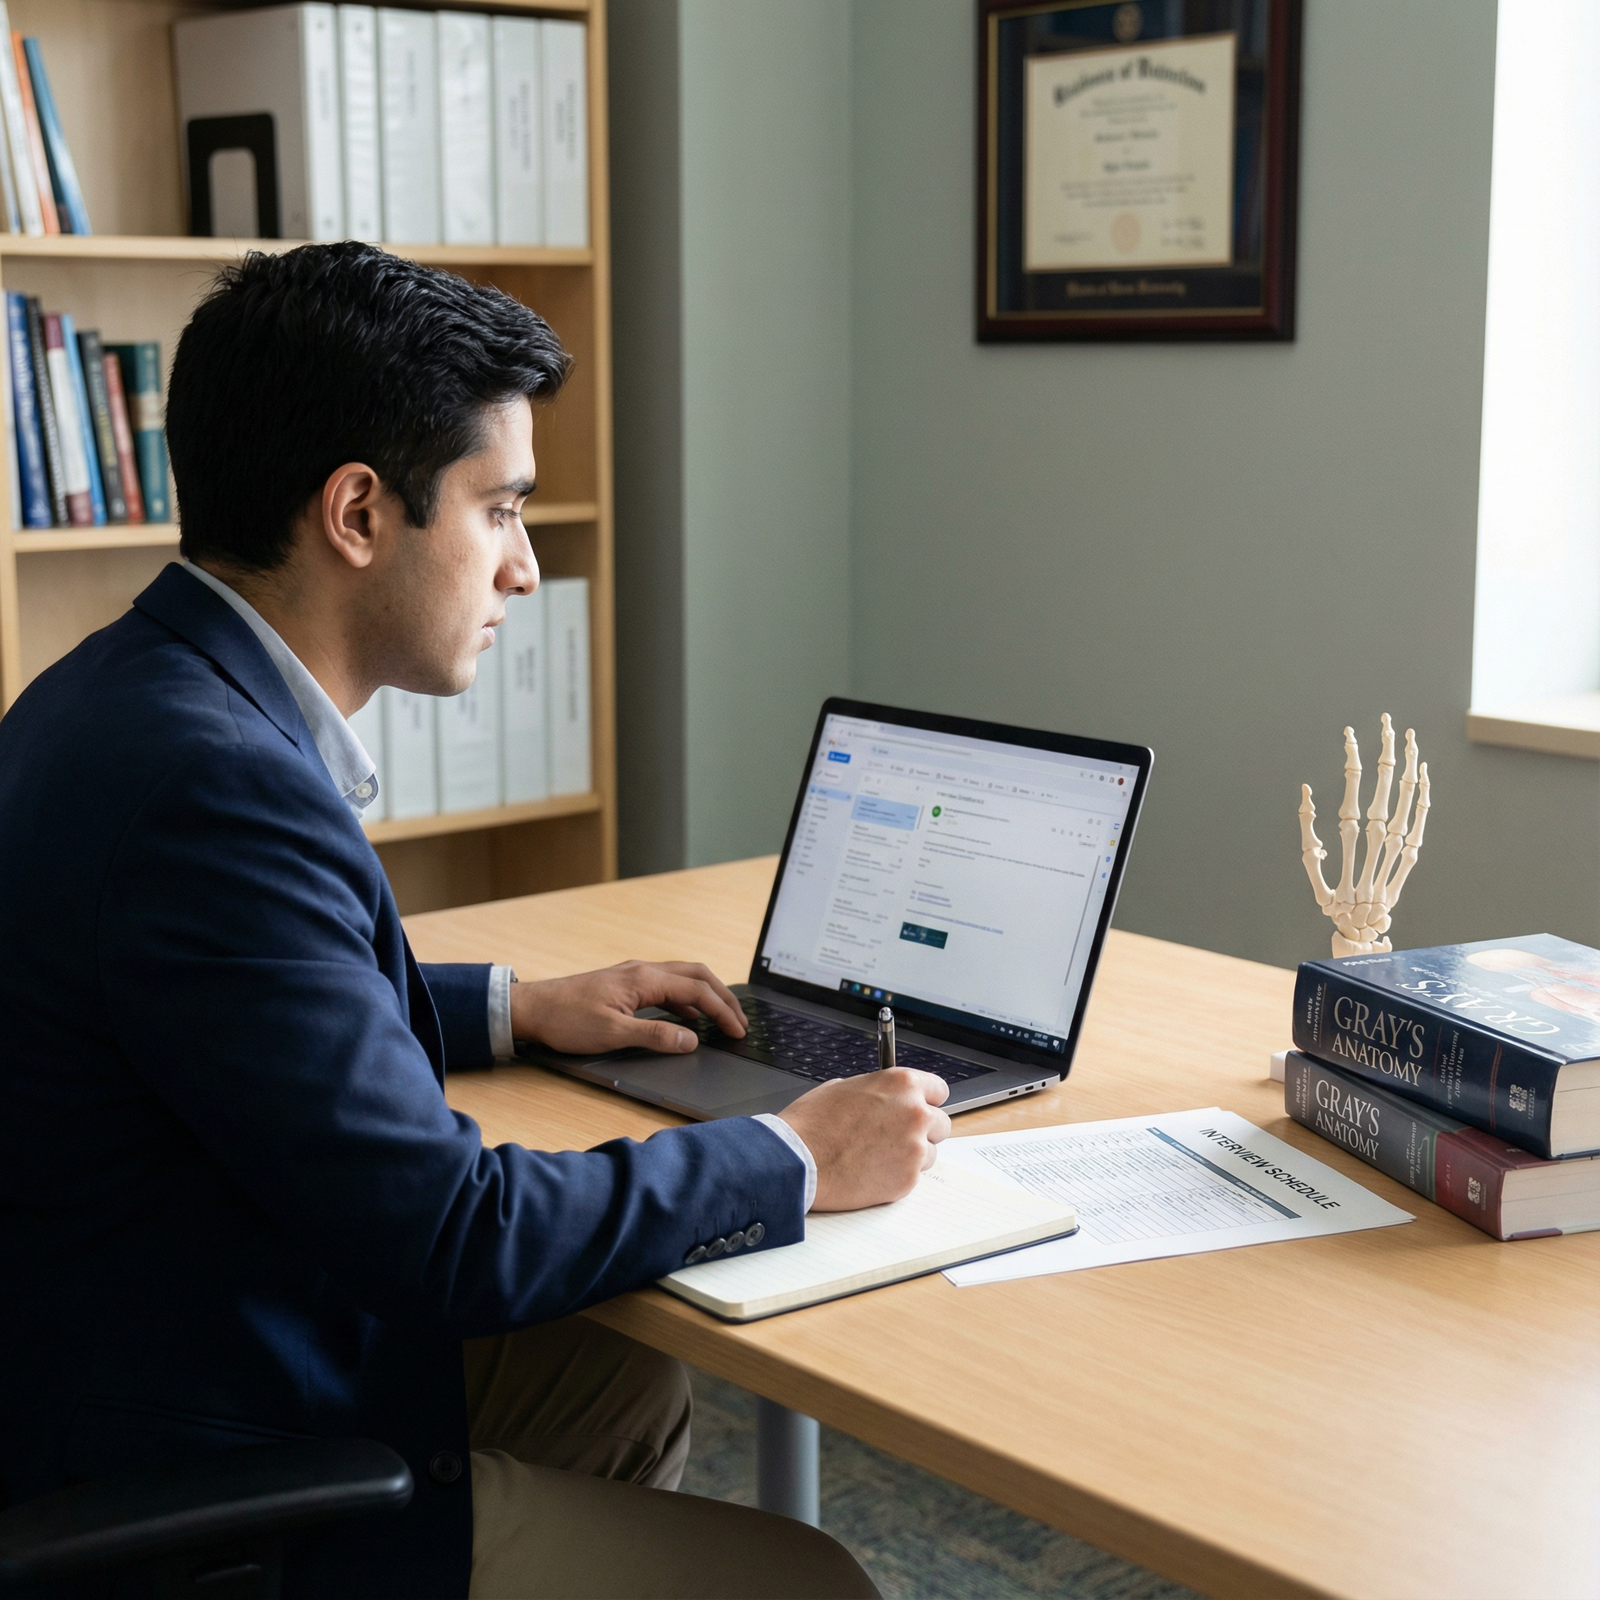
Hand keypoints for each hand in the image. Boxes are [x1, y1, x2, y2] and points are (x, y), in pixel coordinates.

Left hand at [510, 961, 746, 1054]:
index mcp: (645, 979)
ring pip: (683, 977)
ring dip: (707, 995)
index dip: (722, 1011)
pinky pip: (667, 985)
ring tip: (723, 1017)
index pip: (697, 991)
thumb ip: (656, 1036)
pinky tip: (688, 1017)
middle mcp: (643, 970)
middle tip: (740, 1021)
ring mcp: (634, 974)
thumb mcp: (613, 1034)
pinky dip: (687, 998)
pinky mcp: (626, 983)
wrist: (532, 1008)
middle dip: (723, 997)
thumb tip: (691, 1039)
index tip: (739, 1031)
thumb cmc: (567, 1019)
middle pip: (697, 976)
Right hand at [778, 1069, 951, 1210]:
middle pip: (940, 1124)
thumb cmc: (813, 1124)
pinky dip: (896, 1176)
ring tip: (876, 1156)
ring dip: (910, 1156)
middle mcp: (915, 1113)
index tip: (919, 1108)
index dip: (926, 1100)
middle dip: (922, 1130)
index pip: (939, 1090)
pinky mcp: (908, 1179)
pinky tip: (870, 1171)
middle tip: (896, 1137)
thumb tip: (886, 1098)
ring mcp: (914, 1148)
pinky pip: (913, 1177)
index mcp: (902, 1084)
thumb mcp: (844, 1088)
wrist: (797, 1161)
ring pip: (928, 1153)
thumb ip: (877, 1092)